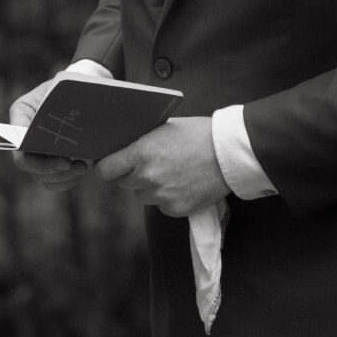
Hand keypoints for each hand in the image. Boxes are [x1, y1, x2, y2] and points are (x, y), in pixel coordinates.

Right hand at [10, 76, 89, 191]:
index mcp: (20, 115)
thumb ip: (54, 104)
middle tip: (79, 166)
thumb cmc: (68, 86)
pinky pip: (52, 182)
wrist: (78, 89)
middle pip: (30, 166)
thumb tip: (55, 134)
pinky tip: (80, 172)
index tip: (65, 159)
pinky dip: (66, 181)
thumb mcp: (61, 86)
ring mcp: (35, 152)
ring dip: (63, 178)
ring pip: (41, 177)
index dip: (39, 159)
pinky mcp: (49, 162)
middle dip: (54, 170)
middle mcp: (23, 137)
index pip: (19, 146)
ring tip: (82, 168)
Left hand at [95, 117, 230, 216]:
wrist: (230, 153)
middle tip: (151, 165)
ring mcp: (161, 195)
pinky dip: (168, 199)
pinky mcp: (175, 209)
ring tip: (171, 175)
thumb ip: (143, 142)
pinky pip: (162, 206)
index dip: (107, 168)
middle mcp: (147, 177)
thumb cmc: (199, 134)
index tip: (110, 167)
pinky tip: (183, 185)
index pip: (106, 169)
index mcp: (141, 153)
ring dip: (150, 188)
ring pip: (143, 196)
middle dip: (132, 175)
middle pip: (124, 183)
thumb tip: (125, 148)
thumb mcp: (165, 128)